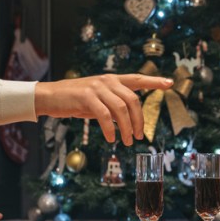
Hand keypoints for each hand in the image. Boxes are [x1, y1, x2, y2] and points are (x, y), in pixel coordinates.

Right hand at [34, 73, 172, 145]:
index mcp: (112, 80)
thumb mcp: (98, 99)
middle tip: (139, 136)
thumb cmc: (74, 100)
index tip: (170, 83)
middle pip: (133, 100)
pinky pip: (104, 115)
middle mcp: (107, 81)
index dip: (154, 81)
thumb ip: (113, 104)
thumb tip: (128, 119)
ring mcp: (97, 87)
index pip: (137, 79)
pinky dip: (110, 129)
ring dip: (127, 128)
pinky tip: (111, 139)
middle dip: (139, 120)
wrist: (50, 97)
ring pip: (121, 109)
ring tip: (128, 141)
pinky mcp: (87, 97)